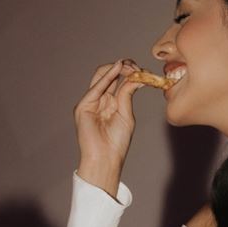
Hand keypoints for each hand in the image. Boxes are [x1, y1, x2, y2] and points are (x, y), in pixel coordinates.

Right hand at [74, 60, 147, 196]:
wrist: (105, 159)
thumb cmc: (116, 143)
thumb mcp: (126, 114)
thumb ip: (127, 95)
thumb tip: (136, 77)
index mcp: (111, 102)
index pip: (119, 79)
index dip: (130, 72)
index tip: (144, 72)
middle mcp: (100, 99)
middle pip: (110, 74)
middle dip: (125, 67)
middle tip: (138, 68)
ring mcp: (90, 101)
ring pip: (101, 75)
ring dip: (117, 68)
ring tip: (130, 67)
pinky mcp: (83, 106)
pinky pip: (96, 87)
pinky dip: (108, 76)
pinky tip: (118, 69)